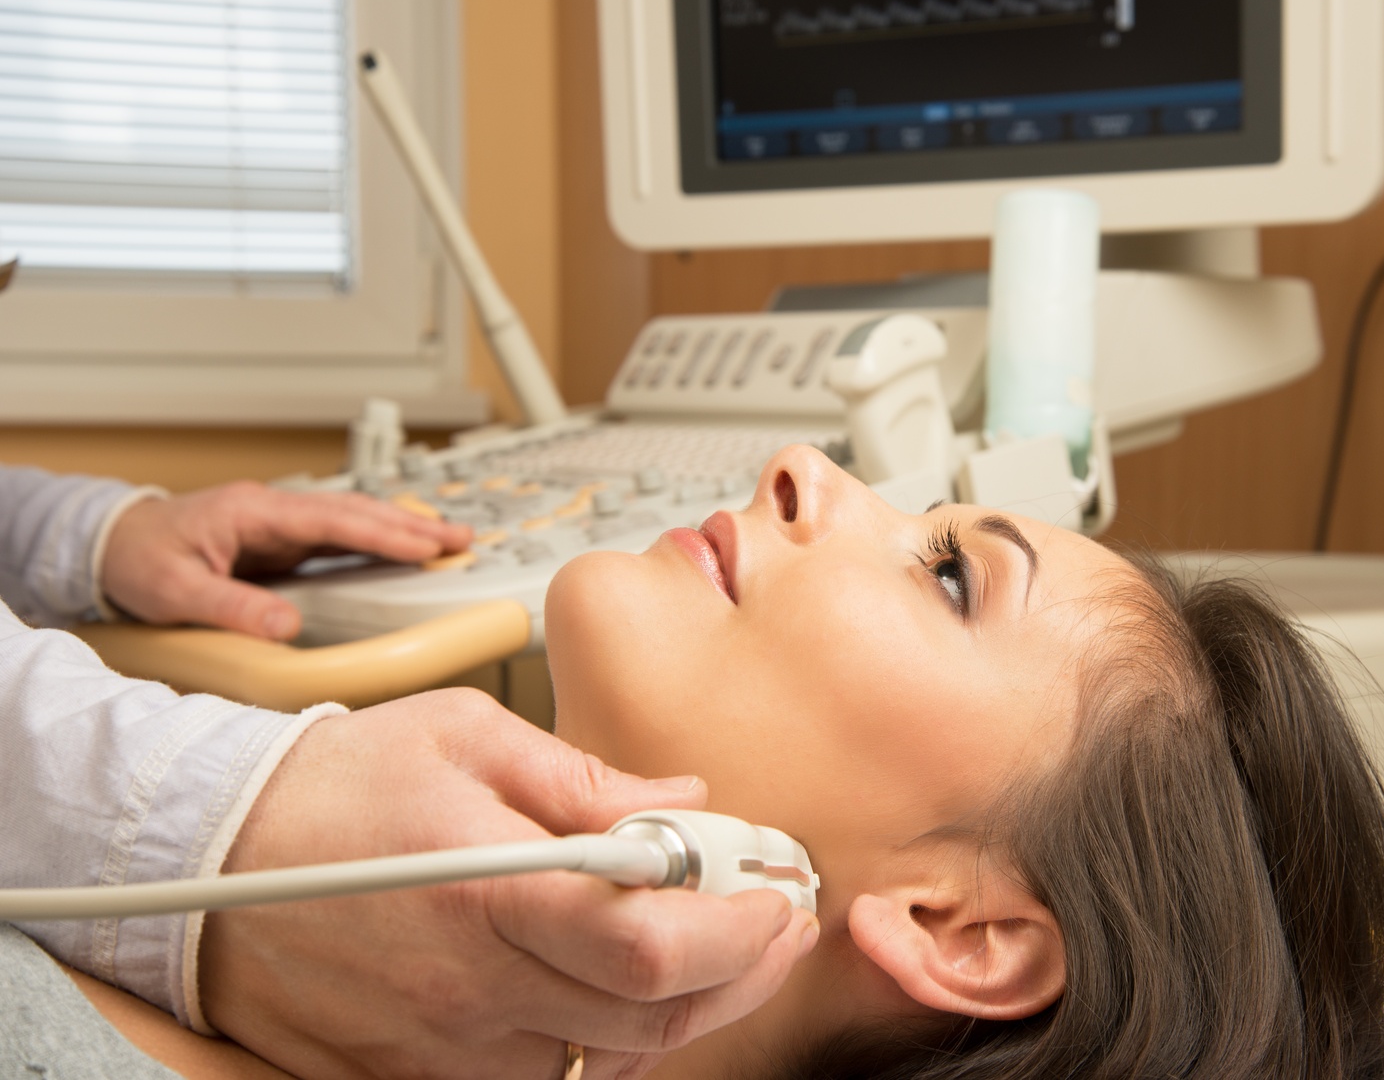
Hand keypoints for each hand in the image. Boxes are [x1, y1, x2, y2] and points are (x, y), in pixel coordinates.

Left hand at [102, 482, 473, 639]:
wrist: (109, 546)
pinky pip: (340, 537)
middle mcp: (273, 511)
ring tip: (448, 542)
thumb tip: (288, 626)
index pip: (332, 519)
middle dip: (411, 525)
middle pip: (356, 512)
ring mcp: (280, 524)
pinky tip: (403, 551)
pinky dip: (378, 541)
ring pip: (354, 520)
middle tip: (460, 540)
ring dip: (402, 529)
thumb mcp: (174, 592)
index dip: (382, 533)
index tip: (424, 547)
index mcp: (253, 513)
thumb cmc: (135, 560)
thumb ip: (231, 607)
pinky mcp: (281, 541)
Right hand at [200, 689, 818, 1079]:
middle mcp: (469, 985)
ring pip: (608, 1059)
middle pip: (650, 1017)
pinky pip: (542, 1079)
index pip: (648, 944)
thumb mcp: (466, 735)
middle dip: (740, 973)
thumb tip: (686, 799)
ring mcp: (440, 1045)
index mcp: (488, 887)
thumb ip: (586, 778)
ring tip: (703, 948)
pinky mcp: (413, 1074)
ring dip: (676, 1010)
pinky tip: (616, 990)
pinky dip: (602, 1042)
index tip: (777, 899)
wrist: (209, 856)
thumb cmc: (341, 782)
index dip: (738, 933)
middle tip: (771, 925)